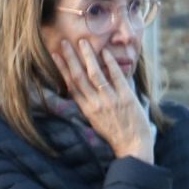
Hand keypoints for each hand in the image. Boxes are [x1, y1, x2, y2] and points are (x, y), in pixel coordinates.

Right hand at [51, 38, 154, 162]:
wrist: (133, 146)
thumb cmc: (116, 134)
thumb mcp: (97, 120)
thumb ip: (91, 103)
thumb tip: (89, 84)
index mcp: (87, 109)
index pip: (71, 85)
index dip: (62, 68)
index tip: (55, 54)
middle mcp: (96, 104)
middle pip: (79, 77)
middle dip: (70, 58)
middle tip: (64, 42)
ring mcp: (111, 100)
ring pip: (95, 74)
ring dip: (88, 56)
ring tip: (82, 42)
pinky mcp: (126, 98)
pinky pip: (116, 77)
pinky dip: (110, 63)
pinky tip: (105, 52)